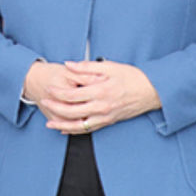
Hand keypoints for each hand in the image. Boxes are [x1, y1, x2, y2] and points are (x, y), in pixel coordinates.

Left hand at [24, 60, 159, 134]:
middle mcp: (101, 107)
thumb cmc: (132, 77)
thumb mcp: (109, 66)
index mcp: (100, 91)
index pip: (73, 94)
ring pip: (79, 125)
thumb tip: (69, 64)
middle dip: (56, 108)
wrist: (151, 91)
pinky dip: (75, 130)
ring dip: (62, 125)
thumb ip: (86, 67)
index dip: (58, 92)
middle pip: (72, 111)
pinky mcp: (108, 122)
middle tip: (44, 102)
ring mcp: (105, 117)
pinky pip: (89, 129)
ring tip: (50, 123)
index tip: (49, 88)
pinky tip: (66, 129)